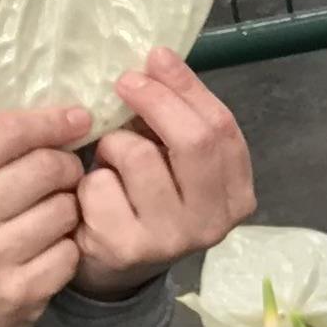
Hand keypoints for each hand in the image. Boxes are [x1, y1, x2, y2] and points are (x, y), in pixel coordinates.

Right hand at [0, 105, 90, 326]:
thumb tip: (68, 118)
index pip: (8, 131)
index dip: (51, 120)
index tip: (78, 119)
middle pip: (46, 167)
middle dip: (66, 166)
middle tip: (63, 176)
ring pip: (66, 209)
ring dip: (68, 209)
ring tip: (49, 217)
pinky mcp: (19, 292)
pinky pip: (70, 251)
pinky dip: (67, 248)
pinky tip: (47, 251)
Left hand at [73, 49, 255, 295]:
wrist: (115, 269)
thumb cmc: (146, 200)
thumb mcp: (174, 161)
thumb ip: (177, 119)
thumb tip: (158, 59)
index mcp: (236, 195)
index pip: (222, 128)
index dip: (188, 87)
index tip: (156, 57)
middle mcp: (213, 223)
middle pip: (193, 140)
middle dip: (155, 100)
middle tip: (124, 81)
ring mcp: (172, 240)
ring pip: (140, 157)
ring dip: (115, 144)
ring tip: (110, 157)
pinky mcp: (127, 249)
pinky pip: (101, 186)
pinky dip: (90, 179)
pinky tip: (93, 194)